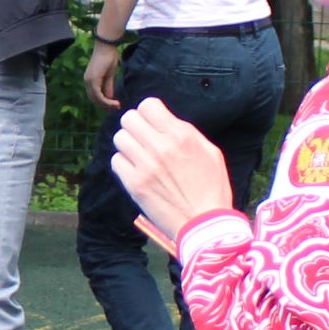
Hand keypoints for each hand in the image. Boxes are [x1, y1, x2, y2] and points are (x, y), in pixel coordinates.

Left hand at [86, 37, 124, 109]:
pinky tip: (114, 102)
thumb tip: (110, 97)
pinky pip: (98, 94)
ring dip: (106, 104)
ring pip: (96, 98)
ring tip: (117, 105)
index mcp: (90, 80)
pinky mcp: (93, 79)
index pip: (95, 96)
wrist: (106, 46)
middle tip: (116, 107)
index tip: (115, 105)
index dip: (104, 102)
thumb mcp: (110, 75)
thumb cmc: (109, 57)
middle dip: (105, 105)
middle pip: (94, 99)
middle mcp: (87, 81)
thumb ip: (108, 86)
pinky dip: (105, 100)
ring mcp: (89, 80)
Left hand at [112, 98, 232, 250]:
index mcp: (181, 135)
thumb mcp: (210, 152)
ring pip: (120, 138)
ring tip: (140, 155)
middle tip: (144, 139)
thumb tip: (166, 121)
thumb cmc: (212, 188)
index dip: (149, 113)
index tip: (153, 123)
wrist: (204, 224)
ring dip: (128, 144)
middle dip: (136, 126)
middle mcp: (161, 146)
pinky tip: (135, 171)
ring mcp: (145, 166)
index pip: (148, 105)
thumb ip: (186, 132)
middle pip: (129, 118)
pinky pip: (116, 161)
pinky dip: (123, 164)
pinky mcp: (135, 184)